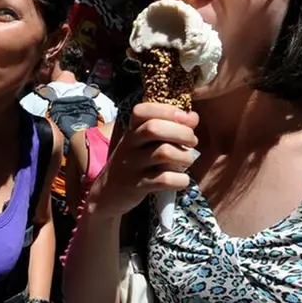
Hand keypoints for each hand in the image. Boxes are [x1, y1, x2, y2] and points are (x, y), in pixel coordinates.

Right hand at [87, 103, 199, 219]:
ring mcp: (131, 165)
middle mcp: (129, 144)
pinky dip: (180, 180)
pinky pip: (164, 180)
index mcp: (131, 130)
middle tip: (192, 141)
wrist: (108, 192)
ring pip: (163, 153)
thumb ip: (168, 127)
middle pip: (154, 128)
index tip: (185, 118)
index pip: (142, 110)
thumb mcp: (144, 142)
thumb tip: (192, 116)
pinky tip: (182, 180)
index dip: (167, 110)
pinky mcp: (137, 186)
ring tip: (187, 161)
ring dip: (184, 156)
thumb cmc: (134, 161)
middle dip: (182, 132)